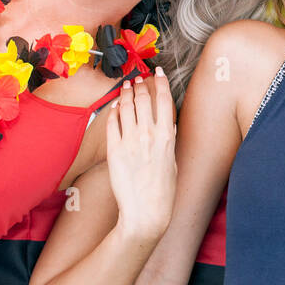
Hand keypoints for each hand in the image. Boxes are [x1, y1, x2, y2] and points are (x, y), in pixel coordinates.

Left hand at [106, 71, 177, 241]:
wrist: (145, 212)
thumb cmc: (163, 190)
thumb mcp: (172, 160)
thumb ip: (168, 139)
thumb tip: (167, 124)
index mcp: (167, 136)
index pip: (164, 99)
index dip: (161, 81)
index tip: (158, 72)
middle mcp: (148, 134)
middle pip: (144, 98)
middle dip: (141, 84)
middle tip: (139, 78)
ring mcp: (129, 141)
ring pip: (126, 107)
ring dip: (126, 93)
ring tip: (126, 87)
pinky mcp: (114, 150)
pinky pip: (112, 123)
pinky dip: (113, 111)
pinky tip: (114, 106)